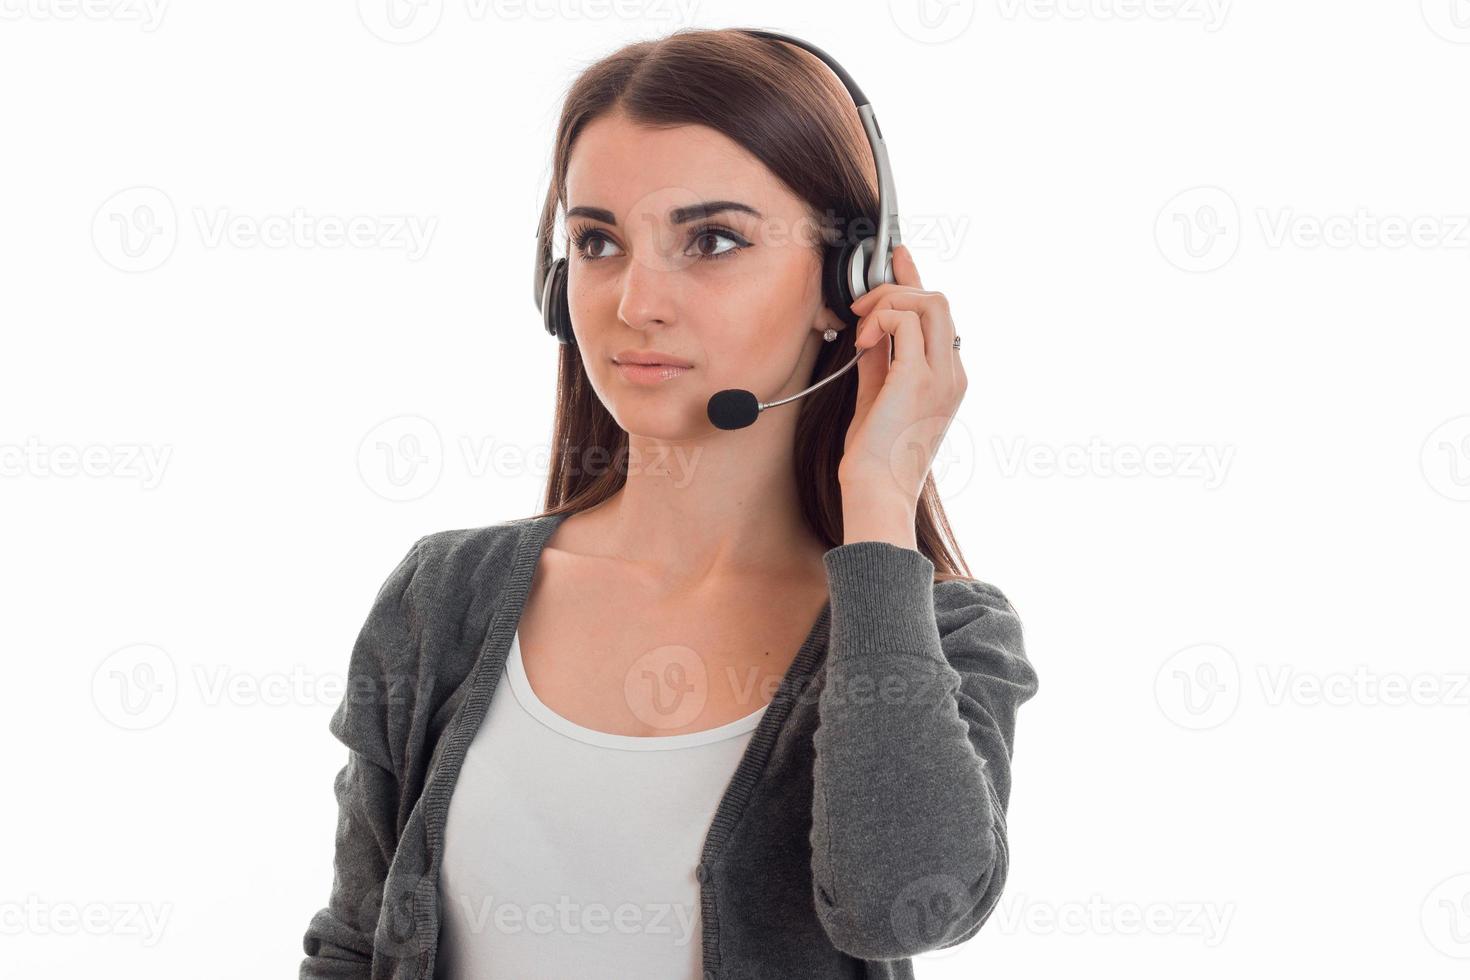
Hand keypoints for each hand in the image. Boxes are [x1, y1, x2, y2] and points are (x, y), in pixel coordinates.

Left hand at [839, 245, 967, 514]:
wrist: (877, 491)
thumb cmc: (875, 457)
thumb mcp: (877, 397)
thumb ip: (879, 360)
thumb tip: (869, 329)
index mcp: (948, 379)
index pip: (938, 316)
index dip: (915, 280)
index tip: (897, 256)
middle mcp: (952, 373)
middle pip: (939, 300)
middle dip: (895, 289)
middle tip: (861, 309)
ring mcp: (941, 375)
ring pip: (929, 302)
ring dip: (887, 303)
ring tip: (862, 331)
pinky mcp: (919, 378)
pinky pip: (906, 322)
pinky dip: (880, 321)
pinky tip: (863, 343)